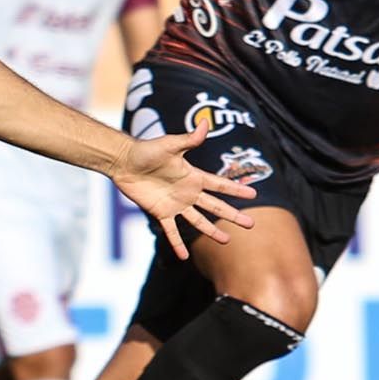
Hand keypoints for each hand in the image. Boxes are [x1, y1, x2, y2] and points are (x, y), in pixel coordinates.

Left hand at [109, 113, 255, 260]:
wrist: (124, 162)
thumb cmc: (146, 150)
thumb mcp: (170, 144)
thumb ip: (189, 139)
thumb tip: (206, 122)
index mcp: (193, 176)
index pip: (220, 185)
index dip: (236, 190)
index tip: (254, 194)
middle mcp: (188, 192)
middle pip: (215, 206)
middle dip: (233, 215)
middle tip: (250, 224)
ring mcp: (175, 204)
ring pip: (198, 221)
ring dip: (212, 231)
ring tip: (226, 241)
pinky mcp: (160, 213)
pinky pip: (171, 231)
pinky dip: (177, 243)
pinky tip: (184, 256)